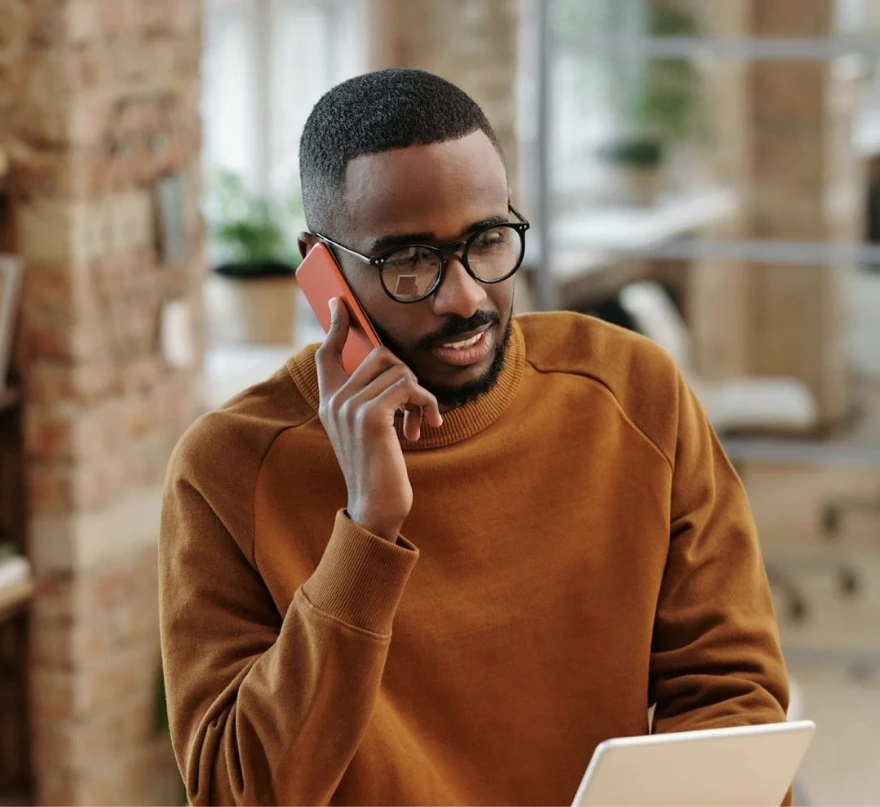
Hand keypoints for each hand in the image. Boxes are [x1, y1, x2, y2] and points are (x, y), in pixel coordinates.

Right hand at [315, 298, 442, 540]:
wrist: (376, 506)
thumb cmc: (379, 467)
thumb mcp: (369, 429)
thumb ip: (370, 398)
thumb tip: (390, 365)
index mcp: (330, 401)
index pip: (326, 353)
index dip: (336, 325)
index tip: (340, 302)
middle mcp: (335, 400)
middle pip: (379, 354)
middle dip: (406, 376)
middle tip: (415, 407)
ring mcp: (349, 406)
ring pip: (399, 370)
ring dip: (420, 395)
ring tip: (421, 422)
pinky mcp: (370, 416)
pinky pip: (408, 387)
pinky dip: (426, 405)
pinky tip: (426, 427)